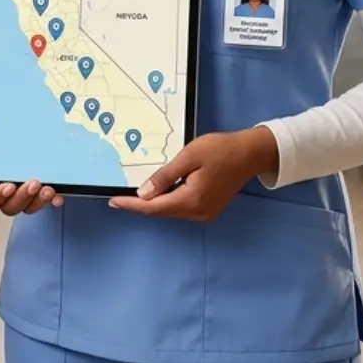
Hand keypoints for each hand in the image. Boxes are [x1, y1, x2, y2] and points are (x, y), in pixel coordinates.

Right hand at [0, 121, 60, 215]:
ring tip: (48, 188)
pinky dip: (52, 201)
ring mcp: (20, 191)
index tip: (8, 186)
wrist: (3, 121)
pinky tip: (58, 196)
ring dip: (38, 201)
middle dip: (22, 198)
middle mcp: (2, 192)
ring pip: (28, 207)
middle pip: (10, 207)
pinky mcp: (36, 188)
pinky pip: (44, 200)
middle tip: (33, 183)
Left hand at [109, 126, 278, 220]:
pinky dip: (167, 201)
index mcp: (193, 200)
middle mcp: (199, 212)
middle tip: (117, 197)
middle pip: (162, 211)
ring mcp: (205, 213)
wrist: (249, 154)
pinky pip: (181, 208)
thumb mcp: (188, 157)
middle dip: (139, 205)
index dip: (132, 205)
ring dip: (153, 203)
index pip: (154, 207)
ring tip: (132, 195)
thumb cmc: (220, 150)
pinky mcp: (209, 209)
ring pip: (171, 210)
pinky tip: (157, 193)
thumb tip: (144, 193)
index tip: (113, 201)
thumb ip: (165, 176)